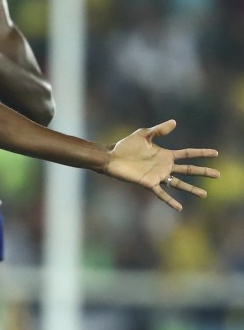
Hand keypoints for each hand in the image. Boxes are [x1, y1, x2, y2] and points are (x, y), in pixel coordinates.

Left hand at [103, 120, 218, 210]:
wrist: (112, 157)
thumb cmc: (126, 146)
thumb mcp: (143, 134)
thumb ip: (159, 130)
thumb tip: (175, 122)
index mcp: (165, 155)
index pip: (188, 154)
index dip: (201, 153)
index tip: (215, 153)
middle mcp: (164, 166)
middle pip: (188, 170)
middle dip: (203, 172)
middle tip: (218, 174)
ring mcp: (158, 176)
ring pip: (179, 183)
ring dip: (191, 189)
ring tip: (204, 194)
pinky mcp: (149, 183)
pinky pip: (162, 194)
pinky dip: (170, 201)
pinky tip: (180, 207)